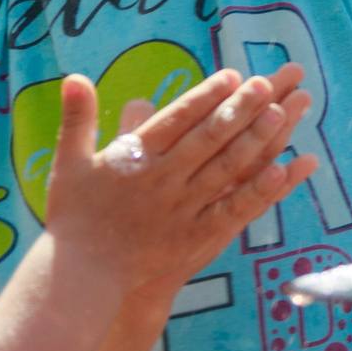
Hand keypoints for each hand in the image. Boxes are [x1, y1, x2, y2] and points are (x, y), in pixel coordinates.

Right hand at [40, 65, 316, 292]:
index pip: (176, 119)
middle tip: (267, 84)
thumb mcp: (69, 163)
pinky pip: (230, 210)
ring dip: (254, 140)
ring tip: (281, 114)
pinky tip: (280, 172)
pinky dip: (256, 191)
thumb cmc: (73, 216)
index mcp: (135, 157)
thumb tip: (74, 76)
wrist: (79, 275)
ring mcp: (180, 208)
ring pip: (224, 168)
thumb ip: (77, 118)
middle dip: (239, 109)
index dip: (206, 95)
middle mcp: (162, 178)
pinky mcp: (192, 237)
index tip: (232, 75)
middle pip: (207, 137)